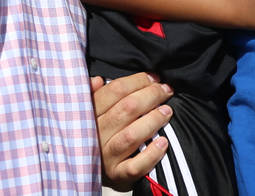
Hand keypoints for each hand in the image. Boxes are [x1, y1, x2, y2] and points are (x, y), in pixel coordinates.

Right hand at [92, 73, 173, 189]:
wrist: (88, 169)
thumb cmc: (96, 132)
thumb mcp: (90, 109)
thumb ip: (94, 93)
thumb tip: (99, 80)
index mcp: (88, 113)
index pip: (114, 90)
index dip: (138, 81)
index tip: (154, 78)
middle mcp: (95, 134)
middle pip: (126, 109)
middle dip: (151, 96)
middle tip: (166, 91)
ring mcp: (105, 157)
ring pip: (131, 136)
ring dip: (153, 120)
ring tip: (167, 112)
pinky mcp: (117, 175)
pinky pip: (135, 166)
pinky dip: (151, 154)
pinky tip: (163, 142)